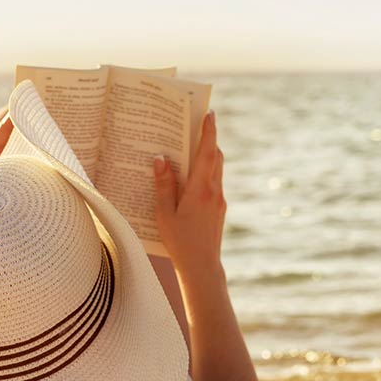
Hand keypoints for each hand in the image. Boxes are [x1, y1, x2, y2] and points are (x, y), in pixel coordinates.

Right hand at [152, 111, 224, 283]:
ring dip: (207, 156)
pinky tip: (190, 178)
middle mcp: (214, 192)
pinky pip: (214, 183)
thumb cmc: (180, 243)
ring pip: (217, 170)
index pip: (207, 153)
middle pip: (216, 157)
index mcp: (201, 190)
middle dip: (208, 139)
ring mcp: (219, 201)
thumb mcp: (165, 214)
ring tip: (190, 148)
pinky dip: (205, 173)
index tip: (209, 113)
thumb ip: (164, 185)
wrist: (202, 267)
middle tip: (196, 124)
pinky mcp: (219, 210)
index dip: (209, 131)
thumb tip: (160, 159)